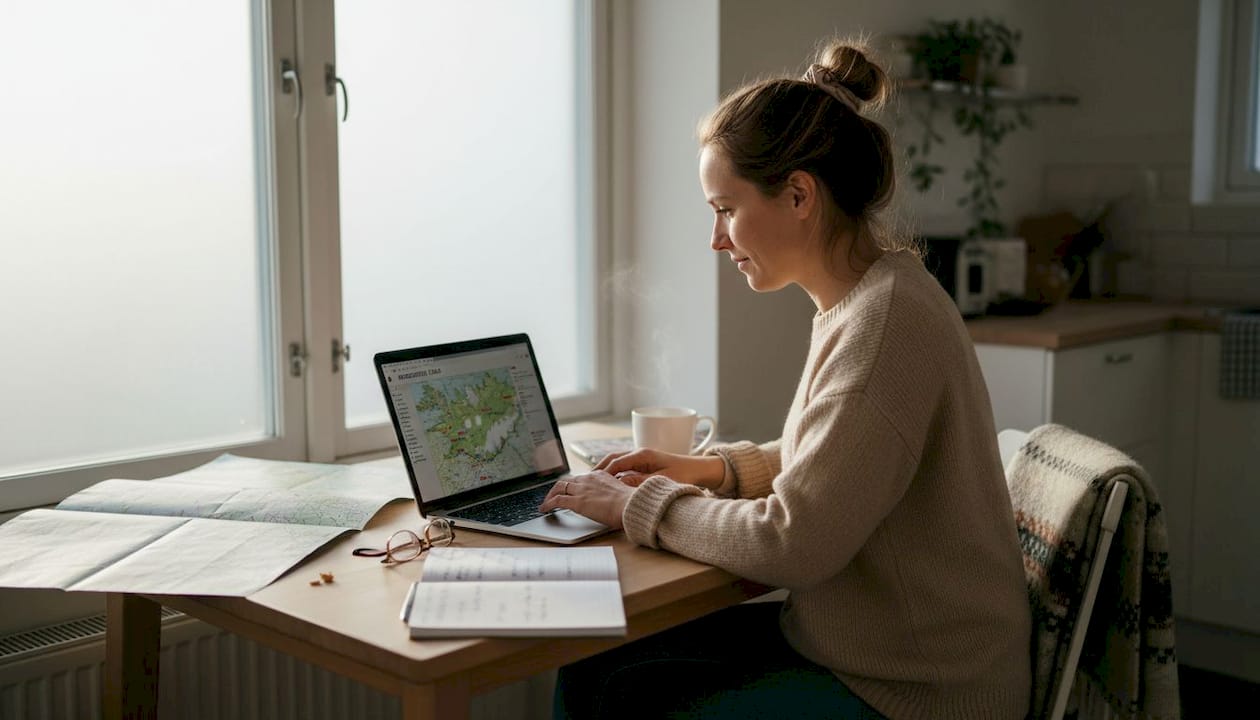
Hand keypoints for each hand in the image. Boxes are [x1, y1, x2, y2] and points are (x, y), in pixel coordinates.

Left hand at [539, 471, 633, 529]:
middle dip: (559, 487)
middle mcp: (588, 479)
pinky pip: (557, 501)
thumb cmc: (630, 503)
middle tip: (554, 494)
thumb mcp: (621, 493)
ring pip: (559, 487)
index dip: (573, 484)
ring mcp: (581, 490)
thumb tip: (613, 502)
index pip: (581, 477)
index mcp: (600, 476)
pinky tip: (544, 509)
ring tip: (546, 502)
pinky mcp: (577, 502)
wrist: (630, 505)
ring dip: (550, 495)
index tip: (570, 488)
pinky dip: (548, 504)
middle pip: (567, 480)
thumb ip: (612, 494)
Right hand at [594, 449, 725, 490]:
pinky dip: (614, 472)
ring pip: (617, 461)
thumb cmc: (684, 474)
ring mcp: (642, 457)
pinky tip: (610, 482)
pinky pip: (624, 465)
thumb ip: (641, 482)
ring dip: (605, 469)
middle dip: (599, 469)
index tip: (591, 482)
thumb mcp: (662, 481)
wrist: (700, 469)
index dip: (603, 472)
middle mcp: (640, 453)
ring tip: (593, 482)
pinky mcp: (645, 463)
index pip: (616, 462)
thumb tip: (621, 483)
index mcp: (643, 455)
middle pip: (613, 458)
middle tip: (585, 481)